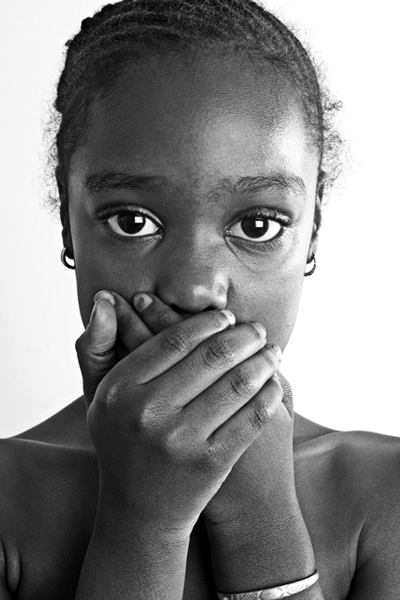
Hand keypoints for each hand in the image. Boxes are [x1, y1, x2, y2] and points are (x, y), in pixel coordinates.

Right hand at [76, 295, 281, 535]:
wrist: (140, 510)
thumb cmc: (122, 443)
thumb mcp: (99, 397)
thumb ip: (97, 347)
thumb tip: (105, 299)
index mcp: (120, 389)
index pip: (174, 339)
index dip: (208, 323)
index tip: (227, 317)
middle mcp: (147, 412)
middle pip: (211, 357)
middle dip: (245, 337)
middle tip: (259, 331)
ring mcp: (180, 440)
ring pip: (237, 384)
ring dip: (263, 361)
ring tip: (272, 353)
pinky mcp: (210, 463)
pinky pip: (251, 417)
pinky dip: (269, 394)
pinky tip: (274, 384)